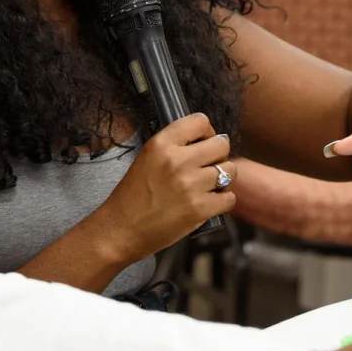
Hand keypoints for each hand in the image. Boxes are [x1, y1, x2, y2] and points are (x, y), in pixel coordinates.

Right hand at [98, 113, 234, 263]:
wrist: (122, 229)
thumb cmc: (132, 195)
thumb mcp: (147, 157)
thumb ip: (174, 146)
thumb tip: (206, 141)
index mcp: (162, 144)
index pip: (200, 121)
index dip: (206, 132)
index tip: (202, 142)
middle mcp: (178, 161)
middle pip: (221, 144)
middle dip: (219, 154)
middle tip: (208, 165)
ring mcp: (191, 185)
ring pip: (230, 170)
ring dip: (222, 178)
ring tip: (208, 185)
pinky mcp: (200, 209)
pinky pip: (229, 197)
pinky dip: (222, 200)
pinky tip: (208, 201)